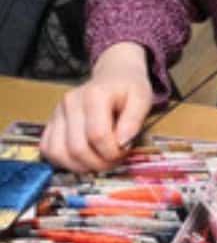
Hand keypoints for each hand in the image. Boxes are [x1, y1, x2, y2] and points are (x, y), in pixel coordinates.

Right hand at [40, 42, 152, 172]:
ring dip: (81, 166)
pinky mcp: (51, 121)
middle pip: (77, 148)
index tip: (125, 151)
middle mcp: (70, 102)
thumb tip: (122, 144)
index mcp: (94, 95)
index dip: (113, 152)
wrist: (114, 76)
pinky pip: (48, 149)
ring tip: (100, 161)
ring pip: (58, 152)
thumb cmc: (129, 89)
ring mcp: (57, 112)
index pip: (97, 136)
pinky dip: (65, 161)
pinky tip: (83, 158)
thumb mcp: (142, 99)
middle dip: (99, 162)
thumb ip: (134, 121)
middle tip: (114, 160)